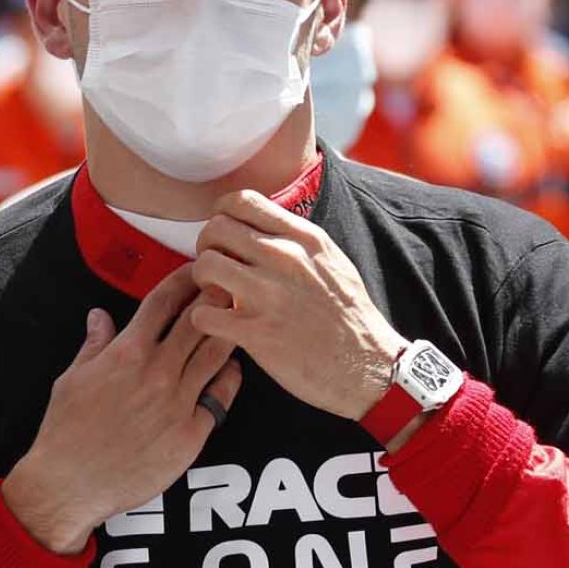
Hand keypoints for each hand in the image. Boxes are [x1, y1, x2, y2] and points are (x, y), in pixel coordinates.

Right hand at [3, 267, 243, 553]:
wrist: (70, 484)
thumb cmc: (66, 432)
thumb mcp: (72, 378)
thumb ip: (94, 344)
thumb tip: (100, 316)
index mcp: (126, 352)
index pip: (163, 300)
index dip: (184, 278)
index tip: (197, 269)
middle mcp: (156, 372)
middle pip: (200, 320)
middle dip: (217, 297)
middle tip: (231, 286)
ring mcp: (177, 402)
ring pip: (218, 353)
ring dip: (231, 333)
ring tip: (242, 321)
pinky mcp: (191, 434)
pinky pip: (221, 397)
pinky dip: (230, 378)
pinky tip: (232, 370)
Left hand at [187, 190, 408, 420]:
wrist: (367, 366)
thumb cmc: (349, 317)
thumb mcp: (331, 261)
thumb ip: (296, 240)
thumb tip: (262, 226)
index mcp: (303, 239)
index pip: (242, 201)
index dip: (221, 215)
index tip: (224, 236)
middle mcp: (284, 259)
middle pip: (215, 229)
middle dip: (207, 247)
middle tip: (215, 268)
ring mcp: (268, 295)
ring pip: (204, 266)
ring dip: (200, 281)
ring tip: (215, 295)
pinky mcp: (255, 332)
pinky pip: (203, 313)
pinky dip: (203, 319)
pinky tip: (218, 324)